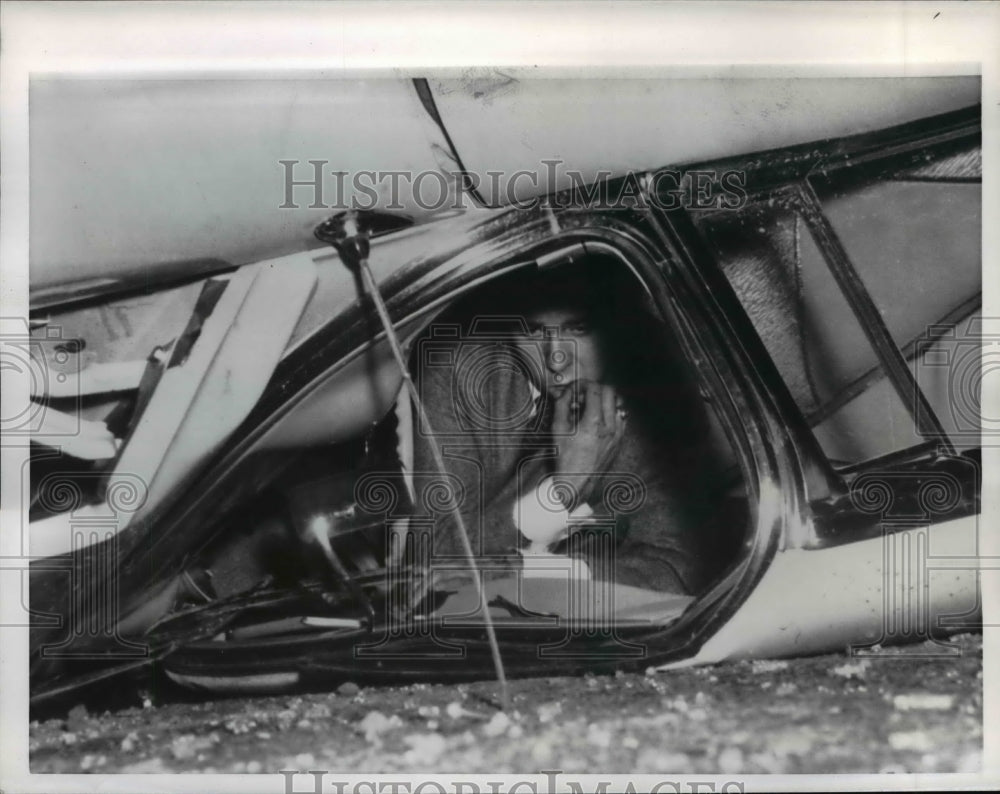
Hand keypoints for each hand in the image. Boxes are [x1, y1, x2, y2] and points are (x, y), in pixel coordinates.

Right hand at [550, 381, 625, 508]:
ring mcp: (617, 434)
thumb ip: (562, 405)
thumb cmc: (565, 459)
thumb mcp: (558, 429)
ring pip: (618, 403)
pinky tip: (598, 419)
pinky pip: (621, 417)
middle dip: (596, 389)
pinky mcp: (620, 440)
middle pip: (610, 392)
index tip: (576, 388)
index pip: (594, 389)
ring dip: (605, 400)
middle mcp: (610, 427)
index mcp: (594, 423)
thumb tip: (565, 391)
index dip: (583, 384)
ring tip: (590, 407)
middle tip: (583, 395)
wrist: (576, 482)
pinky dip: (611, 412)